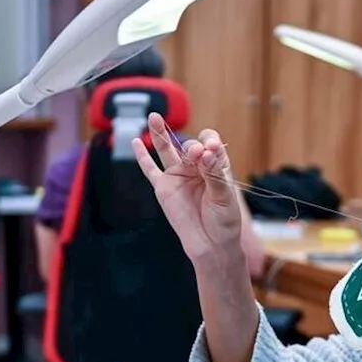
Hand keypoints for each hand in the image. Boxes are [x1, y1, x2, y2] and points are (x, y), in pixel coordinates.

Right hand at [132, 113, 244, 273]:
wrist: (211, 245)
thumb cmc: (224, 221)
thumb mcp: (224, 197)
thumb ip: (213, 174)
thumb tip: (206, 153)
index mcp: (216, 166)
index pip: (211, 143)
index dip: (210, 142)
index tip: (211, 150)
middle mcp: (196, 167)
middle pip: (190, 146)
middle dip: (193, 147)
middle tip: (197, 154)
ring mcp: (179, 176)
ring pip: (167, 150)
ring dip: (161, 133)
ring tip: (155, 117)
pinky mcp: (164, 188)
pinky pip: (150, 170)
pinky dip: (142, 156)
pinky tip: (136, 141)